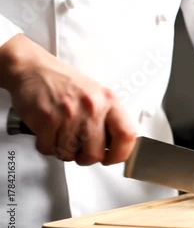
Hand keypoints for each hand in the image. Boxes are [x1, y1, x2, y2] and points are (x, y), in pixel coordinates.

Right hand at [0, 34, 135, 164]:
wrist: (33, 69)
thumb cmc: (66, 84)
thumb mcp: (97, 95)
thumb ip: (109, 119)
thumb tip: (117, 147)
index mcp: (108, 100)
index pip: (126, 135)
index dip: (120, 154)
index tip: (112, 158)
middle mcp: (91, 107)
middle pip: (95, 153)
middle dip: (86, 157)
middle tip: (81, 150)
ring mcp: (68, 114)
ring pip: (69, 154)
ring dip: (64, 151)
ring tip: (63, 135)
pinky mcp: (46, 119)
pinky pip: (49, 149)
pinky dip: (47, 145)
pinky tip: (49, 132)